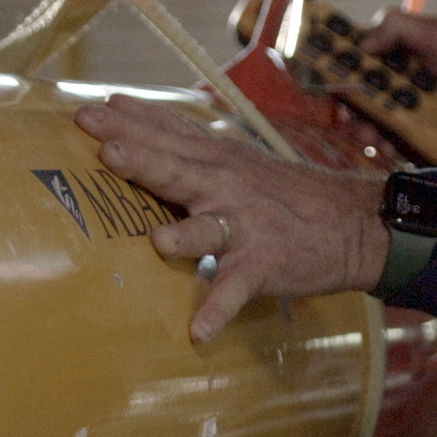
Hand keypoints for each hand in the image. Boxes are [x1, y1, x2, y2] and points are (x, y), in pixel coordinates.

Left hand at [74, 95, 390, 344]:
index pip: (167, 135)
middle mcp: (226, 186)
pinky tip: (198, 332)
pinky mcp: (263, 265)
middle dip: (144, 162)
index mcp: (214, 159)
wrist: (352, 222)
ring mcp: (245, 227)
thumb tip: (120, 104)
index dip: (127, 123)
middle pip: (179, 172)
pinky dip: (218, 311)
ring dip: (185, 235)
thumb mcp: (232, 153)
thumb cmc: (279, 189)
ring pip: (209, 229)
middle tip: (106, 152)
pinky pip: (236, 290)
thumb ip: (176, 135)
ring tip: (159, 241)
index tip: (85, 112)